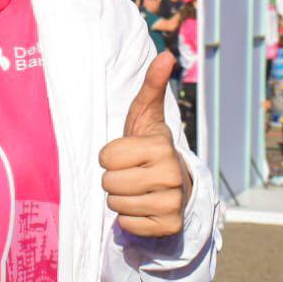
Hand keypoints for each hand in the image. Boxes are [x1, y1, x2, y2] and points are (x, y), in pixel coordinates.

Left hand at [99, 52, 188, 238]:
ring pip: (115, 205)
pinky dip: (131, 218)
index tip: (129, 154)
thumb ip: (152, 86)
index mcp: (161, 147)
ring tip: (138, 189)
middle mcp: (171, 175)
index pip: (106, 156)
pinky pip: (127, 225)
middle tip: (133, 173)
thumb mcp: (147, 116)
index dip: (111, 156)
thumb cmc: (151, 147)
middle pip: (108, 182)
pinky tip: (146, 207)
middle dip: (114, 178)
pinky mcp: (169, 227)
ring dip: (121, 198)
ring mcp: (172, 203)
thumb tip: (165, 55)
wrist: (176, 184)